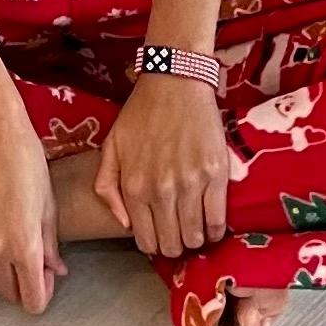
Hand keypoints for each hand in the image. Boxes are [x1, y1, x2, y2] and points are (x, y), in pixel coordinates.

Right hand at [0, 103, 64, 311]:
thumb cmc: (27, 162)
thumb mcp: (48, 205)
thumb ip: (50, 245)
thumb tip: (55, 271)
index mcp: (23, 247)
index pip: (32, 301)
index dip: (42, 293)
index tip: (45, 274)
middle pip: (9, 294)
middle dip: (23, 283)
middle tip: (32, 257)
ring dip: (3, 271)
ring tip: (11, 240)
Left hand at [96, 74, 234, 261]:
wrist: (175, 80)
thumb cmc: (142, 112)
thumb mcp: (112, 145)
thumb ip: (107, 186)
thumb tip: (123, 224)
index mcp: (135, 187)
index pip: (146, 241)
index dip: (154, 244)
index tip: (161, 236)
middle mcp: (161, 191)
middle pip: (172, 245)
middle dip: (174, 245)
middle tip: (178, 233)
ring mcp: (190, 184)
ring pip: (195, 237)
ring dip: (195, 239)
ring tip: (195, 228)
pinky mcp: (216, 175)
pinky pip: (218, 221)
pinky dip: (216, 230)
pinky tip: (212, 224)